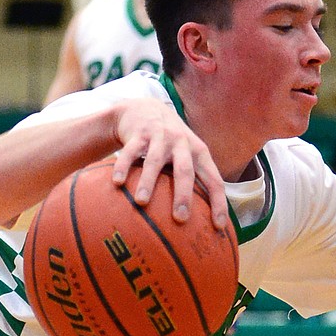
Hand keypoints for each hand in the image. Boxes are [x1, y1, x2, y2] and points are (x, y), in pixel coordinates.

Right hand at [108, 98, 228, 229]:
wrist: (146, 109)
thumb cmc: (171, 144)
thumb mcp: (188, 155)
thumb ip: (195, 180)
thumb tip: (204, 221)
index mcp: (199, 153)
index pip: (214, 180)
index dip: (218, 202)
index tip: (218, 226)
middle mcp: (182, 144)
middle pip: (185, 171)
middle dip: (183, 195)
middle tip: (180, 218)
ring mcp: (160, 137)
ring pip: (155, 161)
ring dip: (148, 182)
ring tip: (142, 202)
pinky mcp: (138, 134)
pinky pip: (130, 152)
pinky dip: (123, 167)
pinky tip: (118, 183)